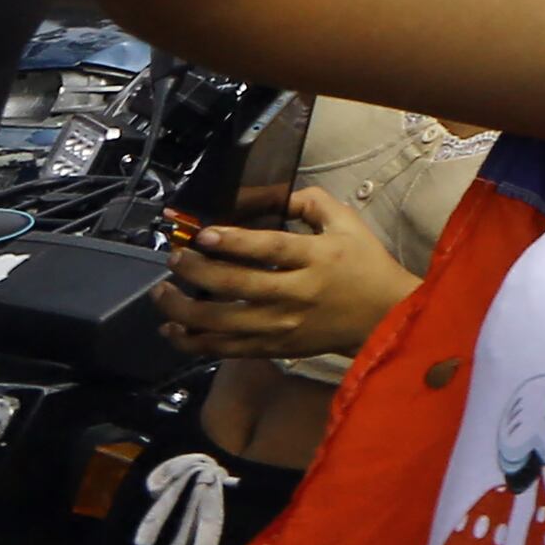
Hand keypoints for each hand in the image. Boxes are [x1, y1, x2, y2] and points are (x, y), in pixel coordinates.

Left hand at [154, 183, 414, 361]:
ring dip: (183, 309)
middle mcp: (296, 294)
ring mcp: (281, 326)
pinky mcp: (273, 347)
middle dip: (197, 271)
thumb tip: (271, 194)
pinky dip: (193, 341)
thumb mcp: (348, 223)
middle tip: (175, 257)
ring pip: (222, 323)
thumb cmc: (364, 265)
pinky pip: (224, 349)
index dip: (234, 242)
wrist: (383, 318)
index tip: (203, 234)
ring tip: (161, 292)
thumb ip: (312, 203)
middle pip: (237, 286)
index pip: (270, 250)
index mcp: (317, 258)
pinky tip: (173, 328)